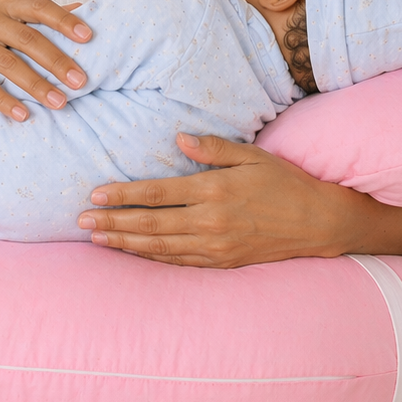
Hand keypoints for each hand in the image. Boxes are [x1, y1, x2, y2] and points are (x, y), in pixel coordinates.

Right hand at [0, 0, 91, 124]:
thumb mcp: (4, 16)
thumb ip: (39, 15)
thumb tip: (83, 9)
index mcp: (5, 4)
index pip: (39, 8)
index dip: (65, 21)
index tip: (89, 37)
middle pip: (29, 39)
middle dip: (58, 61)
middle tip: (82, 82)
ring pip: (9, 64)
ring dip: (37, 86)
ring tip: (60, 103)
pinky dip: (4, 101)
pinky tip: (23, 115)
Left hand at [76, 133, 401, 266]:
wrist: (320, 223)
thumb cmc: (285, 182)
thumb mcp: (252, 156)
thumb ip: (213, 148)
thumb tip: (179, 139)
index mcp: (214, 191)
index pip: (157, 193)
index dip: (123, 195)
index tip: (95, 195)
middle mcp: (210, 222)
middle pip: (150, 223)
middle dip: (113, 222)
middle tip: (81, 222)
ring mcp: (216, 246)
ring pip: (159, 247)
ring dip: (125, 242)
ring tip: (97, 239)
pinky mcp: (223, 262)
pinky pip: (179, 262)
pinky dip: (151, 258)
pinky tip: (133, 253)